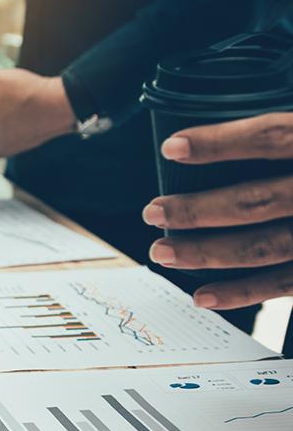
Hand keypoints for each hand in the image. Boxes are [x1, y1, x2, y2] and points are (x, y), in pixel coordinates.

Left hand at [141, 113, 292, 308]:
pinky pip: (285, 284)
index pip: (273, 138)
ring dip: (206, 252)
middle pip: (256, 200)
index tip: (172, 147)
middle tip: (153, 211)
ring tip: (162, 251)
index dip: (220, 142)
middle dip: (197, 209)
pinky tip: (202, 294)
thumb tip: (224, 140)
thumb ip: (290, 136)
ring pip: (264, 246)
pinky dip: (241, 292)